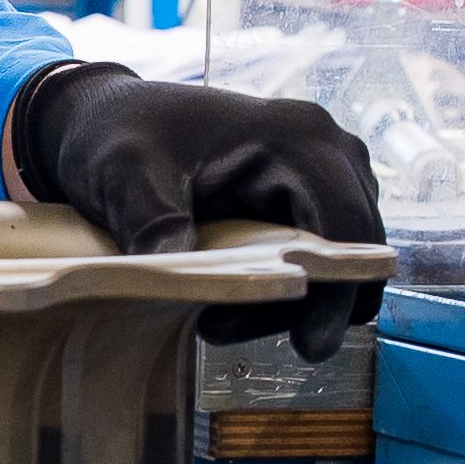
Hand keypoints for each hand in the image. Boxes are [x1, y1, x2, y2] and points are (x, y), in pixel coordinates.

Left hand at [7, 64, 384, 357]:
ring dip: (290, 300)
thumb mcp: (124, 174)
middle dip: (309, 304)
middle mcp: (325, 150)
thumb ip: (153, 223)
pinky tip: (227, 299)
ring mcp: (322, 174)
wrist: (108, 116)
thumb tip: (183, 281)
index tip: (309, 346)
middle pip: (356, 250)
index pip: (346, 224)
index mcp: (295, 136)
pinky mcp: (306, 196)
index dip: (338, 288)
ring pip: (341, 261)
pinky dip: (282, 287)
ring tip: (214, 316)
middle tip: (225, 330)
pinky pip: (319, 257)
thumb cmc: (117, 134)